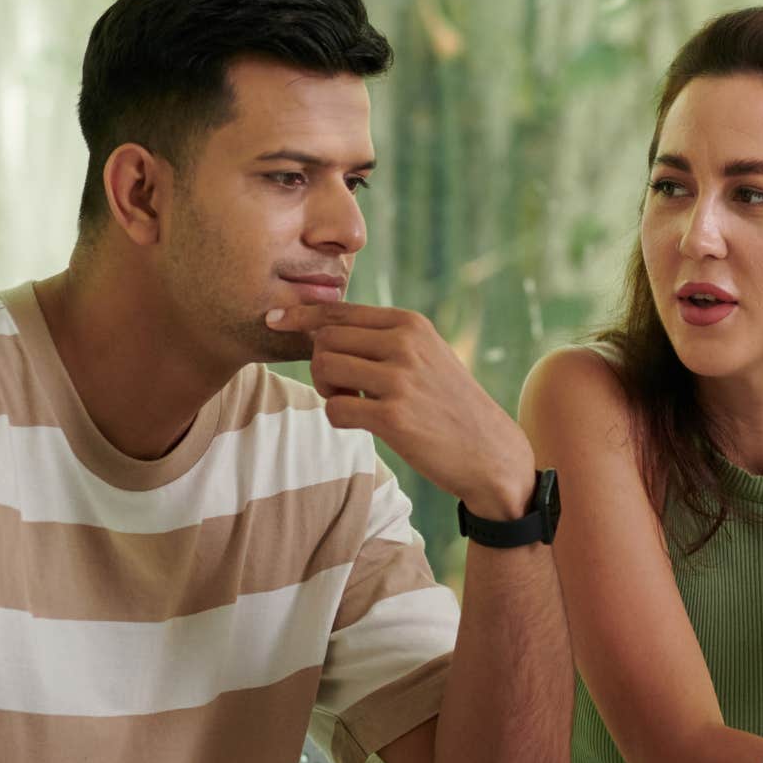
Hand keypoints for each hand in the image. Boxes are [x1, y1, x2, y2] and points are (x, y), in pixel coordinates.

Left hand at [266, 303, 535, 518]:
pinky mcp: (393, 417)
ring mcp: (399, 379)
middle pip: (325, 338)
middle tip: (342, 388)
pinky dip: (337, 417)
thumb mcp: (426, 355)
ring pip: (324, 368)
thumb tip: (321, 327)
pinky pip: (334, 410)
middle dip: (320, 364)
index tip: (273, 319)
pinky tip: (361, 423)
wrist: (489, 452)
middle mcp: (404, 344)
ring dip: (326, 390)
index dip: (300, 314)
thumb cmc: (448, 405)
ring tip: (353, 403)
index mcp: (410, 323)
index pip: (340, 310)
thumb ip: (383, 338)